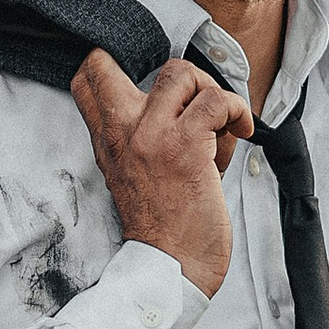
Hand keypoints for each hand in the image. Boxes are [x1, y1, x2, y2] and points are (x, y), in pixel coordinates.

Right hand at [72, 52, 253, 298]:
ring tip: (221, 127)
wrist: (171, 267)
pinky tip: (242, 131)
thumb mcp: (133, 174)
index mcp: (107, 140)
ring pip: (181, 73)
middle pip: (112, 61)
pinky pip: (217, 101)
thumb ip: (144, 136)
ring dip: (210, 92)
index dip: (115, 64)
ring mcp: (152, 136)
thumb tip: (192, 105)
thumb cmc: (164, 227)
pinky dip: (238, 110)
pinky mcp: (186, 146)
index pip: (86, 78)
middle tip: (194, 101)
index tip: (157, 85)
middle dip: (163, 72)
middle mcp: (122, 132)